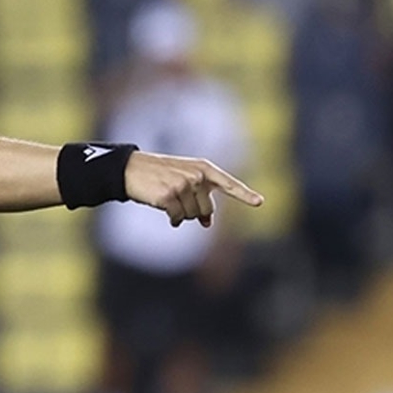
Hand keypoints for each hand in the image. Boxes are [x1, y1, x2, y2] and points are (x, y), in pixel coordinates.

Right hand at [124, 151, 262, 226]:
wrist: (132, 168)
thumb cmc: (160, 175)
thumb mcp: (184, 180)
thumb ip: (200, 197)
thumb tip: (207, 224)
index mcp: (204, 168)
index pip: (228, 183)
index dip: (244, 194)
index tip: (259, 202)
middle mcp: (197, 176)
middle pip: (207, 210)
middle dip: (195, 212)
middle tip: (179, 200)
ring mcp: (183, 185)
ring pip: (192, 216)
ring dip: (181, 214)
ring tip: (168, 199)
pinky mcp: (169, 195)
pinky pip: (178, 218)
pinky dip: (173, 219)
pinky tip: (164, 210)